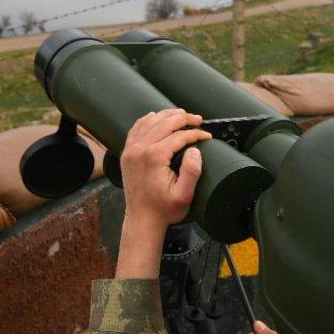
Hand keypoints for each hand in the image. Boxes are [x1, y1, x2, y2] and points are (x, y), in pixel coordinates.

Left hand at [115, 109, 210, 278]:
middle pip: (164, 123)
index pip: (179, 136)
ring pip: (150, 122)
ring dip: (167, 115)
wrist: (142, 219)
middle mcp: (140, 149)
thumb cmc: (163, 209)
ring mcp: (131, 150)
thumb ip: (192, 171)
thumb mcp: (184, 195)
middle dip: (184, 118)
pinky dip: (147, 120)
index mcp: (154, 157)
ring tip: (182, 114)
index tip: (206, 135)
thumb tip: (195, 149)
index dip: (196, 133)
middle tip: (198, 119)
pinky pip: (136, 129)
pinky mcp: (127, 154)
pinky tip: (156, 116)